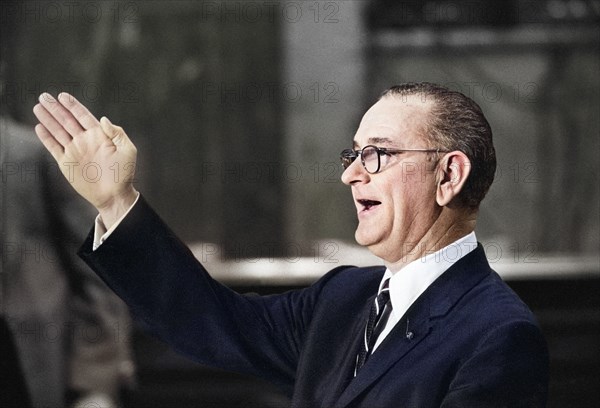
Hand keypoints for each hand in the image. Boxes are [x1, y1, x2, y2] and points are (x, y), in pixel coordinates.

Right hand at [33, 92, 137, 227]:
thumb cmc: (124, 173)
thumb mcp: (127, 151)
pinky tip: (39, 127)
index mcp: (100, 135)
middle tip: (44, 96)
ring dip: (48, 119)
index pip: (83, 116)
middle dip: (56, 108)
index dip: (73, 106)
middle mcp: (85, 140)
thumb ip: (117, 133)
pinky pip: (54, 147)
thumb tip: (103, 119)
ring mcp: (75, 151)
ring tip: (38, 107)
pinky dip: (47, 138)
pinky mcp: (66, 163)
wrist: (114, 194)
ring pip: (58, 131)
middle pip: (67, 120)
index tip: (63, 96)